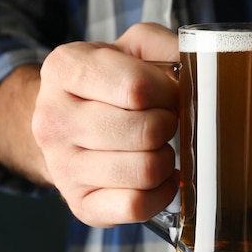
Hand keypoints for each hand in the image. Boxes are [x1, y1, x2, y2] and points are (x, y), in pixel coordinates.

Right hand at [32, 23, 179, 226]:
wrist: (69, 124)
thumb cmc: (110, 84)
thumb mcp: (131, 48)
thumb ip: (163, 45)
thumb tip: (198, 66)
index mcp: (64, 69)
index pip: (137, 88)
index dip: (168, 93)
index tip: (167, 94)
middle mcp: (53, 119)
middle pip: (145, 131)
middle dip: (169, 126)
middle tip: (165, 122)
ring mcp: (62, 166)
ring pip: (145, 171)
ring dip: (167, 159)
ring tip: (159, 147)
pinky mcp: (80, 204)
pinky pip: (136, 206)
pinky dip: (161, 193)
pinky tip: (159, 177)